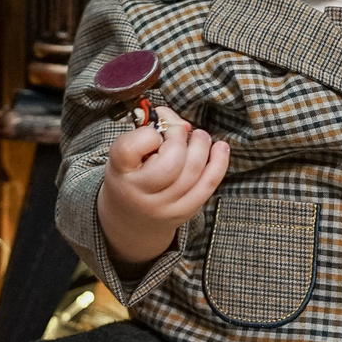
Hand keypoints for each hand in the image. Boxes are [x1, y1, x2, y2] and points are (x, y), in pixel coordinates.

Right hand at [97, 106, 229, 268]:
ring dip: (201, 145)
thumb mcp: (125, 152)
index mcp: (120, 172)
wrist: (130, 218)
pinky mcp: (185, 211)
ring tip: (198, 136)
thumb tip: (181, 123)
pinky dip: (219, 163)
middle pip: (171, 162)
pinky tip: (220, 148)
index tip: (152, 132)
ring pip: (193, 171)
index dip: (147, 134)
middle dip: (180, 137)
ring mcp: (165, 205)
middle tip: (178, 130)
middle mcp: (141, 193)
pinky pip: (208, 185)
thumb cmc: (129, 176)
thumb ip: (147, 130)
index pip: (131, 148)